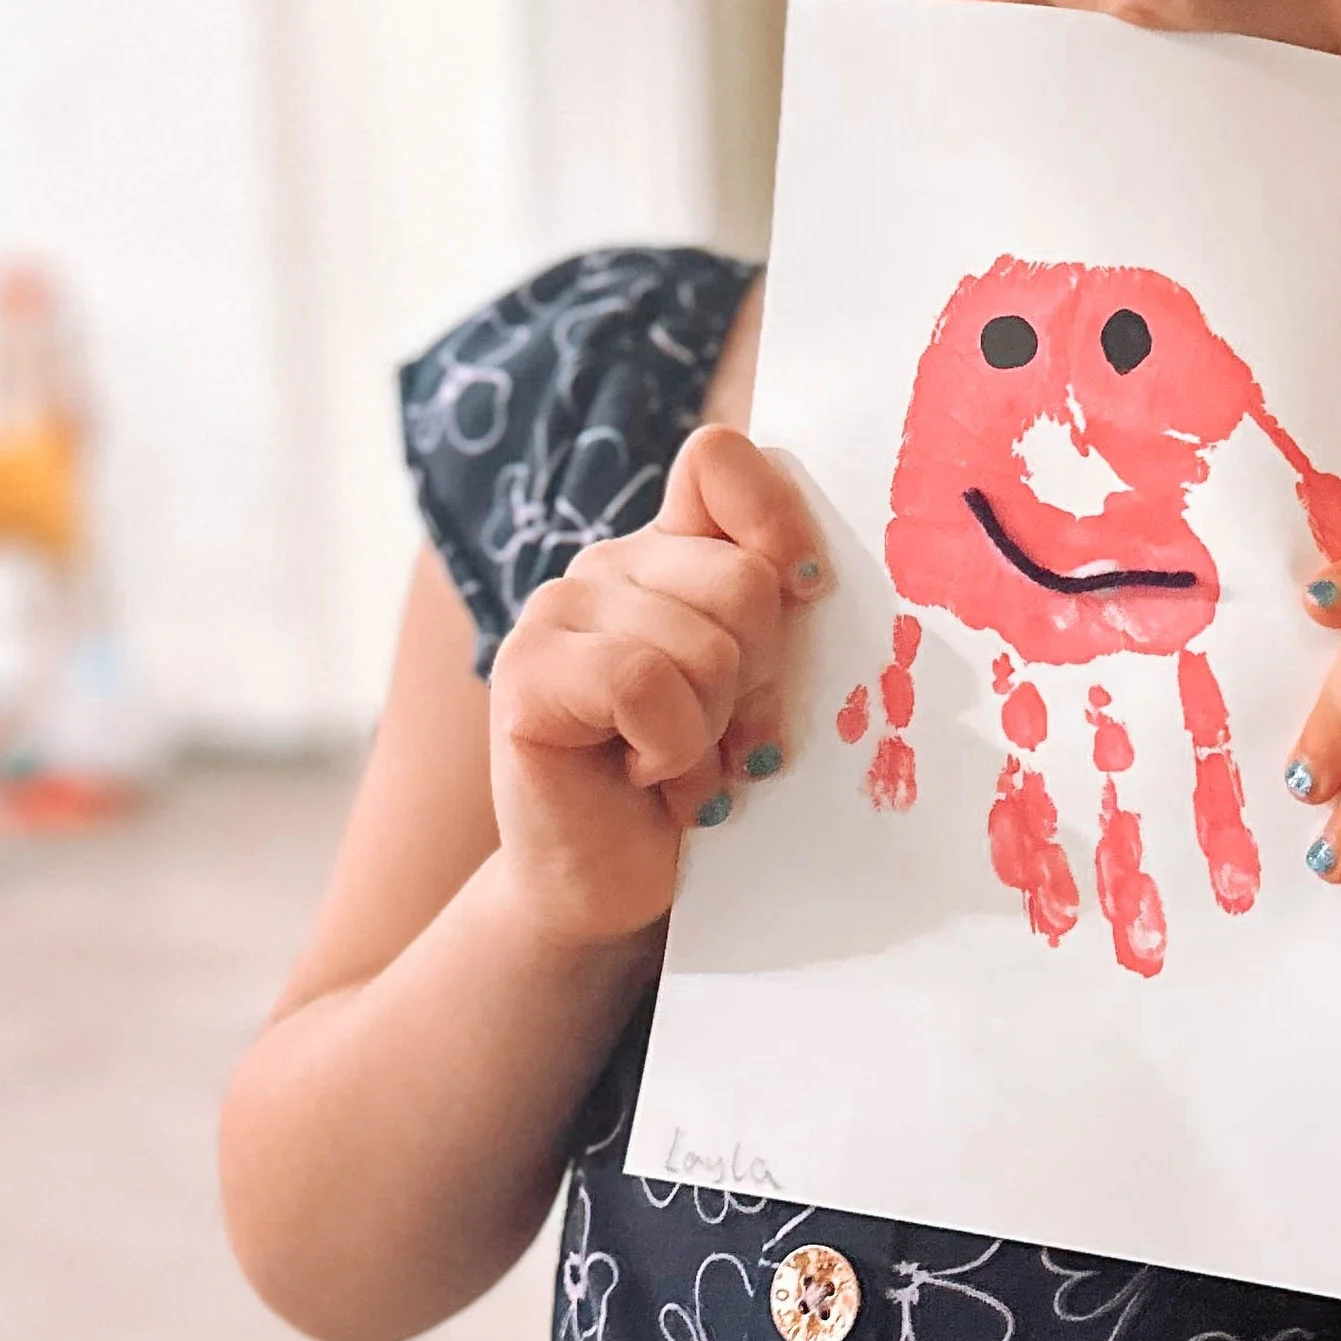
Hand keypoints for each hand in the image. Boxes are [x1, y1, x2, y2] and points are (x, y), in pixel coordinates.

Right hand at [487, 425, 824, 944]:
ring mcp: (558, 611)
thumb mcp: (762, 688)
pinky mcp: (525, 670)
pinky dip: (670, 749)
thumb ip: (781, 616)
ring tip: (683, 763)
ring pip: (701, 644)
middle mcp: (611, 564)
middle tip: (730, 735)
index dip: (780, 523)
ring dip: (714, 730)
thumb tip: (815, 576)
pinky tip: (645, 776)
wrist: (614, 880)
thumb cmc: (701, 782)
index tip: (808, 596)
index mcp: (674, 552)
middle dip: (762, 680)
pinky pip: (643, 683)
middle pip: (743, 582)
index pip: (723, 460)